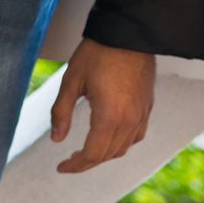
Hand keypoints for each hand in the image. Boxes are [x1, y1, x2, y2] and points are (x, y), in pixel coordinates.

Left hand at [50, 39, 155, 172]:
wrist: (128, 34)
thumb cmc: (97, 54)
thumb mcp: (71, 81)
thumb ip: (61, 112)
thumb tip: (56, 140)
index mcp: (110, 116)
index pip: (93, 154)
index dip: (76, 165)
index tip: (61, 168)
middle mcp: (130, 121)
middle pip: (109, 154)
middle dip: (87, 162)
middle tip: (68, 162)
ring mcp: (142, 114)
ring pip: (124, 148)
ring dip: (104, 154)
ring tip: (84, 152)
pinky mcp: (147, 107)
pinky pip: (136, 136)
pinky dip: (121, 143)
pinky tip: (108, 137)